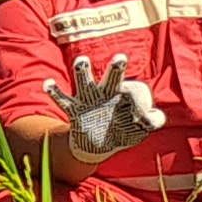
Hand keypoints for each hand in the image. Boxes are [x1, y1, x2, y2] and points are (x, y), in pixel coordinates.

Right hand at [46, 55, 164, 164]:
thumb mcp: (141, 128)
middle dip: (116, 68)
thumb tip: (153, 116)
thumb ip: (153, 121)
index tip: (145, 120)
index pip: (134, 91)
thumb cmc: (123, 130)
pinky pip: (62, 99)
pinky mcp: (74, 108)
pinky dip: (54, 91)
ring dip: (83, 71)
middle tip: (120, 58)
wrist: (97, 143)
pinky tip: (48, 83)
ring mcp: (88, 99)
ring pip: (84, 81)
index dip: (141, 104)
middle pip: (112, 76)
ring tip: (82, 61)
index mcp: (123, 94)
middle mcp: (106, 92)